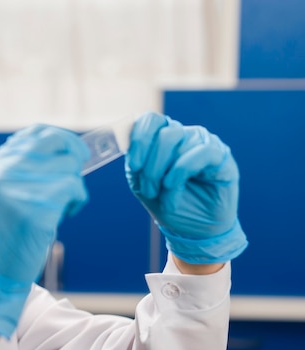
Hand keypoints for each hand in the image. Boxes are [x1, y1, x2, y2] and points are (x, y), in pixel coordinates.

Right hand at [0, 124, 88, 337]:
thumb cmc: (4, 232)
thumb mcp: (3, 191)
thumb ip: (23, 167)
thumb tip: (62, 148)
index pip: (36, 132)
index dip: (60, 138)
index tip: (71, 151)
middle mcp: (5, 170)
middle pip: (56, 142)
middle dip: (74, 154)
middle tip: (76, 173)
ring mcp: (21, 187)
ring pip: (69, 167)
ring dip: (75, 186)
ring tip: (62, 204)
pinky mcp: (38, 207)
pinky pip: (74, 189)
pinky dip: (77, 201)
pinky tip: (65, 215)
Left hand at [125, 112, 247, 263]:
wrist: (194, 230)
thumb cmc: (167, 203)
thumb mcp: (142, 184)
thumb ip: (135, 163)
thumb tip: (128, 145)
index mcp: (163, 138)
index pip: (151, 120)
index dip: (139, 139)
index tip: (134, 166)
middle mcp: (184, 135)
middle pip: (163, 133)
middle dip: (150, 166)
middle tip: (148, 191)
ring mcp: (203, 143)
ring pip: (178, 141)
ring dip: (163, 173)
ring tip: (163, 196)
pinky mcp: (222, 156)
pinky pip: (201, 152)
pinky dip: (181, 170)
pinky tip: (174, 187)